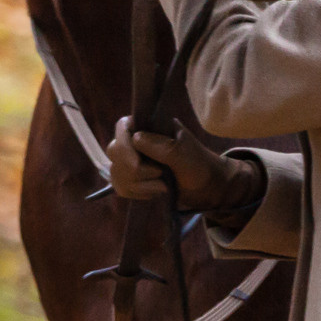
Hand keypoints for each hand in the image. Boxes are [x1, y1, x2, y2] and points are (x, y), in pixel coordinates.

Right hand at [107, 118, 263, 218]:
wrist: (205, 188)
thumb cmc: (198, 165)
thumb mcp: (183, 153)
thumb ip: (161, 146)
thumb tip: (136, 138)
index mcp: (150, 127)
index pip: (123, 127)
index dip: (124, 144)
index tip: (136, 163)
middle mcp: (137, 142)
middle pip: (115, 151)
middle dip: (136, 170)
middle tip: (160, 174)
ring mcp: (133, 161)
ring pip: (116, 172)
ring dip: (140, 184)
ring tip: (163, 186)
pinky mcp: (132, 180)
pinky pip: (120, 187)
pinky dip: (137, 193)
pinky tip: (155, 193)